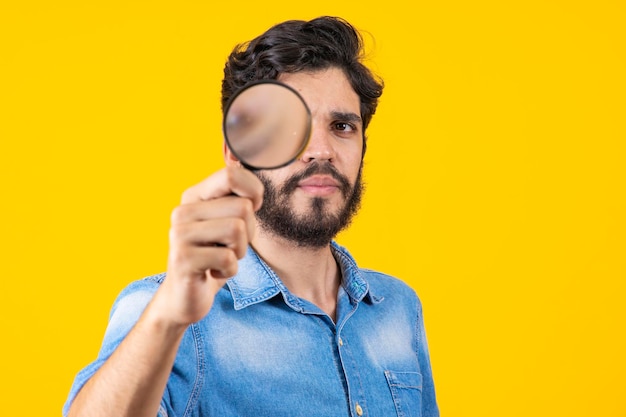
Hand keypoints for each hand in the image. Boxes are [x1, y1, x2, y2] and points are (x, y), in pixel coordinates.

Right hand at [151, 165, 263, 326]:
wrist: (184, 297)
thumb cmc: (213, 257)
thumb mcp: (227, 223)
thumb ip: (238, 201)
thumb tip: (257, 187)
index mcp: (195, 196)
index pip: (232, 174)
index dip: (254, 191)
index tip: (252, 210)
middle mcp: (183, 211)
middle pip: (242, 207)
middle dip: (248, 232)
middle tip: (230, 246)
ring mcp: (180, 234)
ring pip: (237, 229)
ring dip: (239, 251)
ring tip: (222, 258)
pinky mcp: (183, 259)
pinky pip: (228, 258)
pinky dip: (230, 270)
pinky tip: (214, 272)